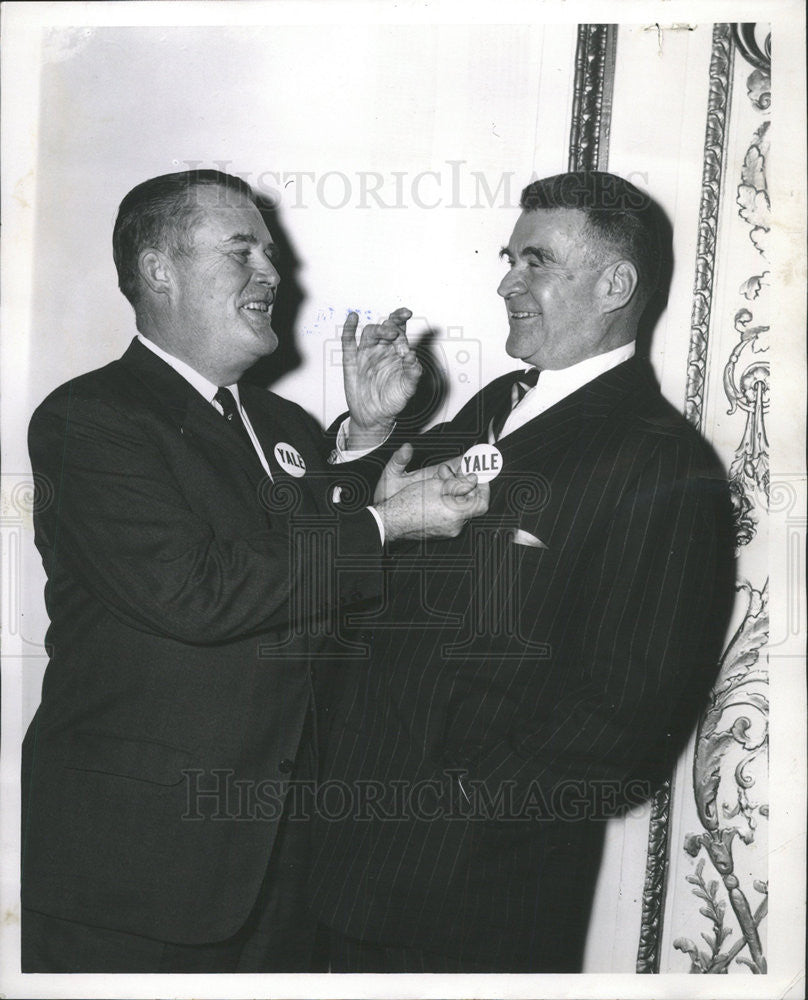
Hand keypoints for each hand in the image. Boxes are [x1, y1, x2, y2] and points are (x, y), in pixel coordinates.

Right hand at [342, 308, 421, 448]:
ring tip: (387, 333)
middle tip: (396, 335)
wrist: (376, 416)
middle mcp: (382, 348)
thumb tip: (412, 356)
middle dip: (391, 326)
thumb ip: (413, 372)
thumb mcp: (408, 388)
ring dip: (378, 330)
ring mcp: (366, 353)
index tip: (407, 314)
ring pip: (370, 332)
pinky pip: (348, 342)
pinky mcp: (352, 361)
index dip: (402, 319)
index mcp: (397, 350)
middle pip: (385, 327)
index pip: (400, 328)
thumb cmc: (393, 399)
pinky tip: (353, 318)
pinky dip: (349, 329)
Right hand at [374, 445, 489, 541]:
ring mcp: (447, 531)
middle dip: (465, 487)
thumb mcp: (435, 485)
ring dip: (454, 494)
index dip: (484, 490)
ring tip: (441, 482)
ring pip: (459, 510)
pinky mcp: (440, 532)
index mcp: (455, 514)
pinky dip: (447, 504)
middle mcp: (455, 526)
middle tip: (456, 475)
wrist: (391, 521)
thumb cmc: (408, 504)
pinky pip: (450, 516)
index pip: (482, 504)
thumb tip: (473, 480)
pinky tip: (436, 495)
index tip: (479, 479)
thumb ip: (459, 483)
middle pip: (470, 505)